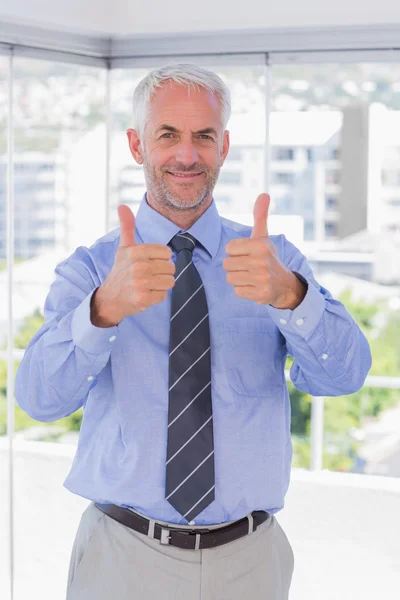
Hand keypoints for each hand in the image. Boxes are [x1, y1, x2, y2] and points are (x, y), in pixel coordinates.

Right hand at [91, 205, 174, 326]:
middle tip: (147, 276)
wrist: (110, 298)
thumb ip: (127, 227)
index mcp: (136, 251)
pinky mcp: (143, 299)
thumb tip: (122, 206)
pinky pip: (164, 295)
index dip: (160, 258)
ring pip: (170, 281)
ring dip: (161, 285)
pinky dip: (156, 296)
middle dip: (162, 273)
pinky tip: (145, 294)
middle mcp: (138, 266)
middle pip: (171, 267)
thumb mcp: (123, 248)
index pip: (167, 252)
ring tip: (147, 285)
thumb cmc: (121, 271)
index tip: (148, 262)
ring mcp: (140, 283)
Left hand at [223, 193, 305, 308]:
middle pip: (227, 264)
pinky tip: (254, 286)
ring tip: (251, 276)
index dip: (235, 252)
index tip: (248, 254)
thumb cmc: (268, 257)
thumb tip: (264, 194)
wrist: (284, 284)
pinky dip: (243, 290)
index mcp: (260, 245)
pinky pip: (237, 291)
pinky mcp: (261, 294)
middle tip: (249, 267)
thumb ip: (260, 216)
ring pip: (230, 278)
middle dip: (235, 266)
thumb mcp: (263, 237)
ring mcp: (262, 279)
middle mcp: (262, 261)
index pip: (229, 249)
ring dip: (238, 278)